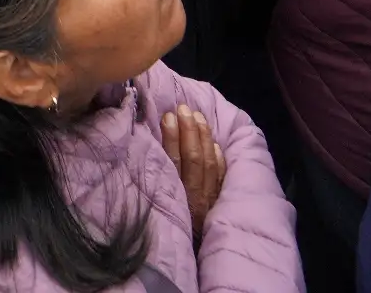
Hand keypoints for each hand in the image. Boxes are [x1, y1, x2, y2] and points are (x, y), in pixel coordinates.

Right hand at [160, 104, 223, 244]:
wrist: (195, 262)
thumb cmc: (173, 232)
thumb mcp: (159, 211)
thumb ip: (157, 185)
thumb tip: (148, 155)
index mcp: (178, 197)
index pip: (175, 162)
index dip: (172, 137)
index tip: (167, 115)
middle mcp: (196, 197)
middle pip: (194, 158)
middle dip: (189, 130)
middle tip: (183, 108)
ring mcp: (211, 199)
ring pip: (209, 163)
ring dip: (203, 137)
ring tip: (197, 116)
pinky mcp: (221, 203)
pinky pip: (222, 177)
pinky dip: (219, 158)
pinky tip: (215, 143)